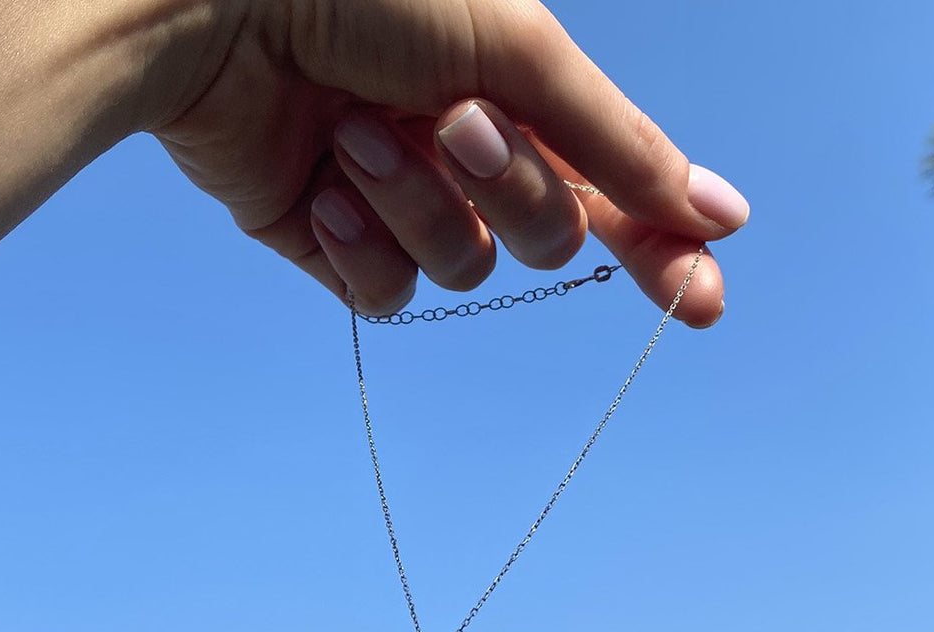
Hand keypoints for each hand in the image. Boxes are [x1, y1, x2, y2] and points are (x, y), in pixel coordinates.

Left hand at [146, 0, 747, 322]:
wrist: (215, 2)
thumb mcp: (516, 51)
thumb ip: (615, 142)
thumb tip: (718, 214)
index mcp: (517, 90)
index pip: (613, 190)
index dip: (659, 249)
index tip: (701, 300)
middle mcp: (464, 147)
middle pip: (544, 236)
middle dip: (505, 187)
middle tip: (446, 121)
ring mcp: (396, 195)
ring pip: (462, 267)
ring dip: (418, 205)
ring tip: (352, 131)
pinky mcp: (327, 236)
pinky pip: (385, 293)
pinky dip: (361, 247)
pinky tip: (322, 186)